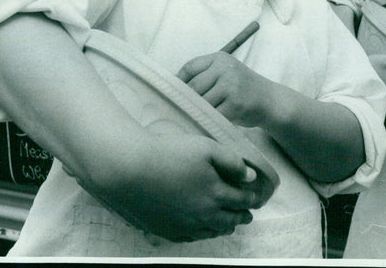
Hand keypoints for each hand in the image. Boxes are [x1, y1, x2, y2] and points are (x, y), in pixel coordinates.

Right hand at [78, 132, 264, 242]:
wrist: (128, 170)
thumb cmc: (168, 153)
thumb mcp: (206, 148)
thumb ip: (231, 162)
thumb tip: (250, 176)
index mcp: (216, 194)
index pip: (242, 200)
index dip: (252, 199)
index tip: (257, 198)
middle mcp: (203, 215)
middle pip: (230, 220)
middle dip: (241, 216)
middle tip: (247, 215)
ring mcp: (183, 226)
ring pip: (212, 232)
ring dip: (224, 227)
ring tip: (228, 223)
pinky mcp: (165, 230)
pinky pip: (191, 237)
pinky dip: (202, 233)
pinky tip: (202, 228)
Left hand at [178, 52, 273, 128]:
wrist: (271, 101)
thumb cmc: (243, 89)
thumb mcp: (227, 73)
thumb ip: (206, 75)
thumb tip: (175, 88)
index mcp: (220, 58)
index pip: (190, 67)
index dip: (178, 82)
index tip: (173, 94)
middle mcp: (225, 69)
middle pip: (193, 87)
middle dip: (188, 101)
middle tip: (183, 111)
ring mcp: (231, 86)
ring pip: (202, 102)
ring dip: (198, 112)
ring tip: (197, 117)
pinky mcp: (235, 104)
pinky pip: (213, 115)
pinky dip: (209, 121)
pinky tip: (209, 123)